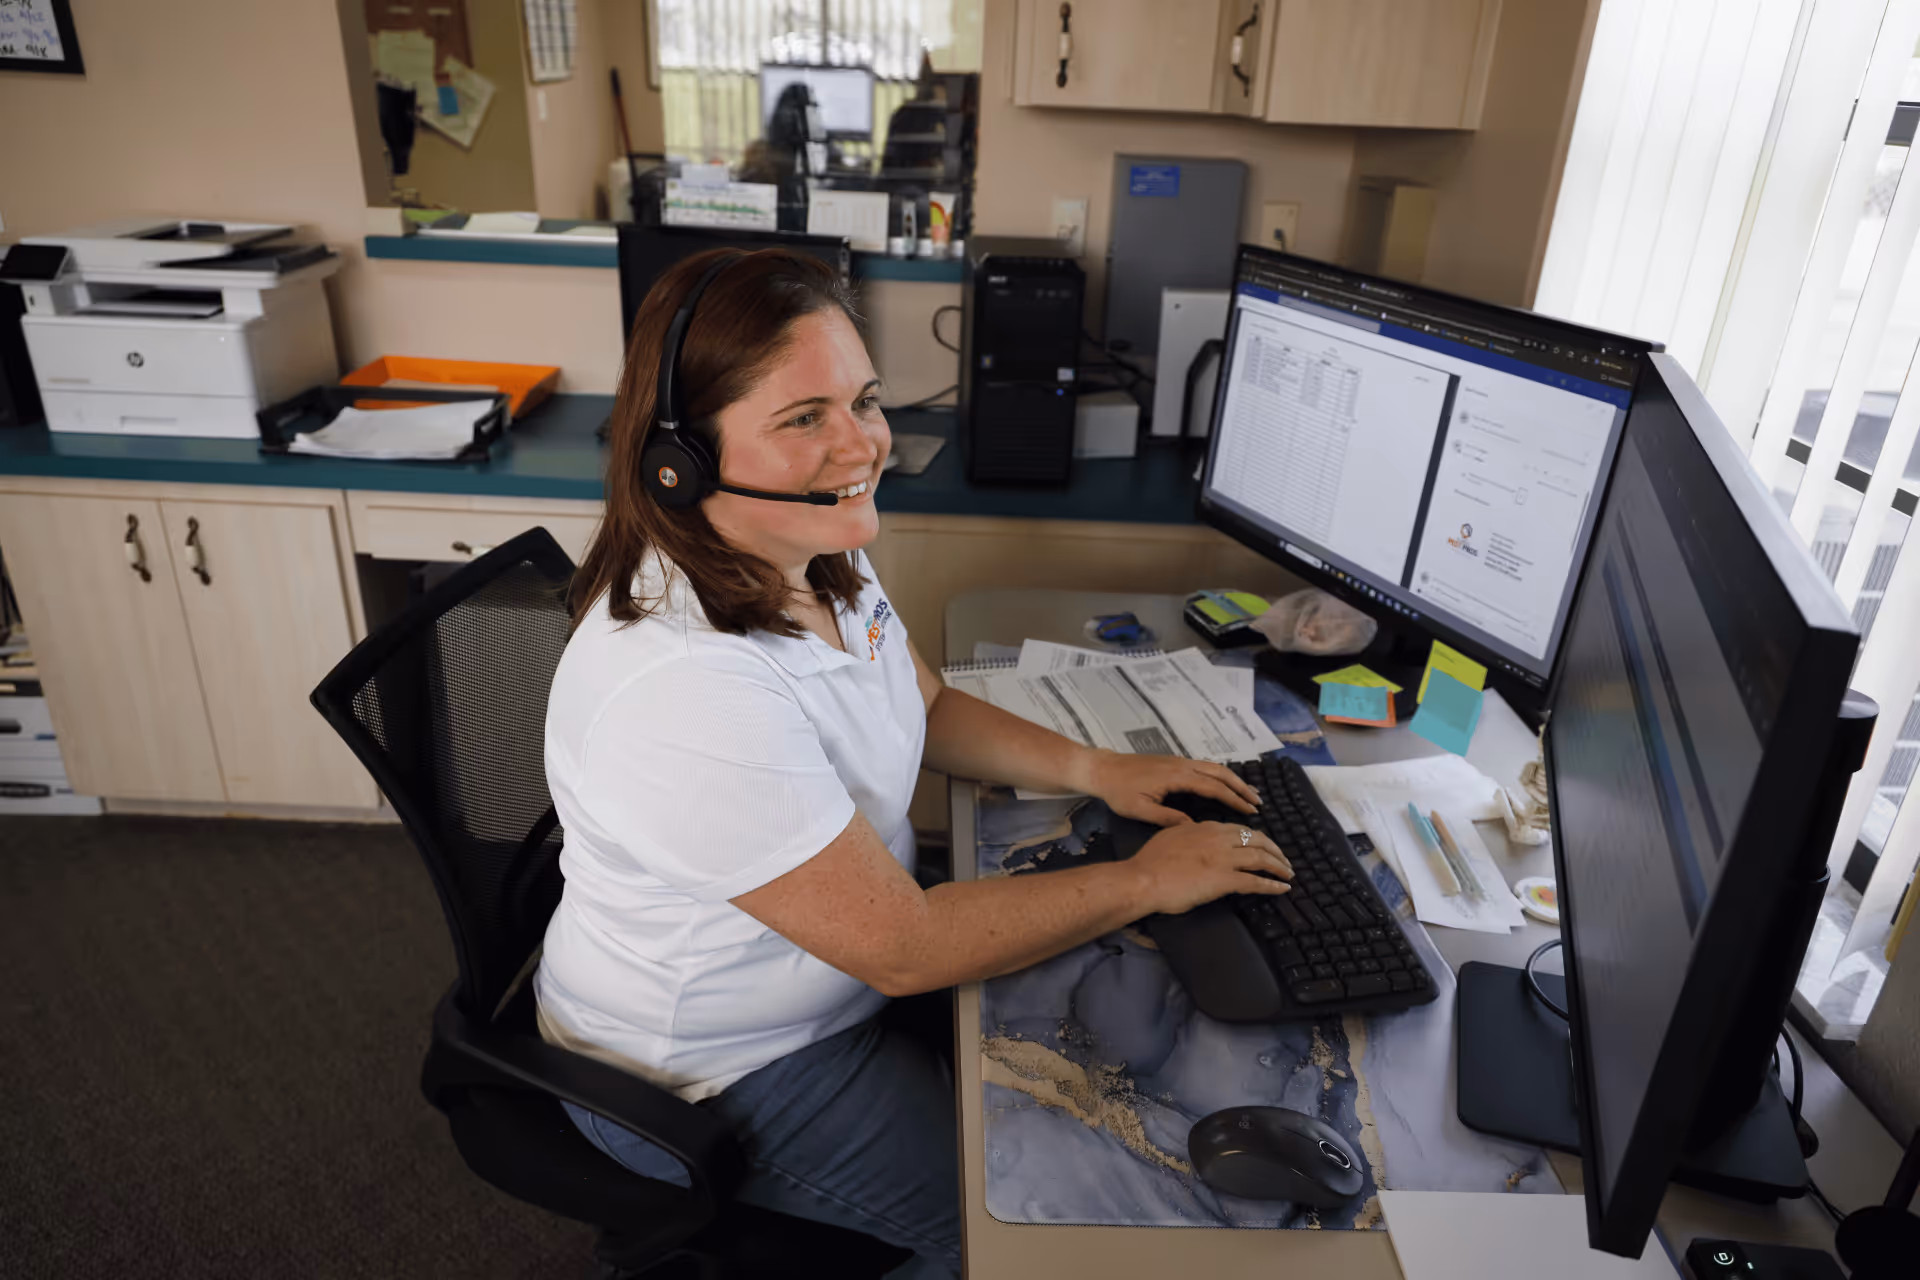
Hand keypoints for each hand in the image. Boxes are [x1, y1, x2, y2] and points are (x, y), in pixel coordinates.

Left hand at [1079, 749, 1261, 826]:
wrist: (1101, 768)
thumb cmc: (1118, 791)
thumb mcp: (1141, 810)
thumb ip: (1168, 818)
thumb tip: (1194, 826)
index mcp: (1176, 776)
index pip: (1213, 787)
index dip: (1234, 799)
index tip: (1251, 811)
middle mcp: (1182, 765)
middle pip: (1220, 773)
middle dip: (1241, 787)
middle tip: (1259, 801)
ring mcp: (1178, 761)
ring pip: (1213, 767)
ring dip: (1233, 779)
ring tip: (1249, 793)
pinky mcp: (1173, 762)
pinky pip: (1204, 767)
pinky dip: (1220, 775)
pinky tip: (1225, 785)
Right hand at [1129, 821, 1291, 915]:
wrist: (1143, 879)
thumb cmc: (1150, 862)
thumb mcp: (1170, 835)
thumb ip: (1188, 833)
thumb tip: (1194, 832)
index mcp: (1206, 827)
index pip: (1240, 829)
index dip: (1256, 838)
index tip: (1264, 845)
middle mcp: (1218, 839)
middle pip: (1258, 839)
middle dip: (1275, 849)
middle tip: (1284, 860)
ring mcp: (1223, 859)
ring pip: (1261, 857)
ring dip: (1279, 866)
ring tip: (1288, 874)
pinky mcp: (1224, 879)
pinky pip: (1255, 881)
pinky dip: (1272, 885)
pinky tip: (1283, 889)